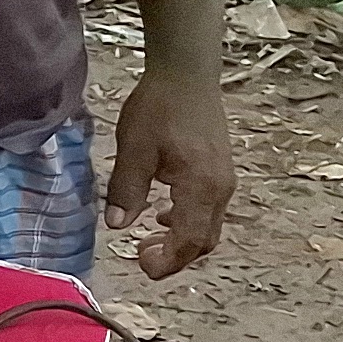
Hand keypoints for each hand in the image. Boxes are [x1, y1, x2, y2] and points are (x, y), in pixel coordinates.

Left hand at [109, 71, 232, 276]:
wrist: (187, 74)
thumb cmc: (159, 108)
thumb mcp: (133, 148)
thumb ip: (127, 188)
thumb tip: (117, 226)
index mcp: (201, 187)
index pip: (190, 240)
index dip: (168, 261)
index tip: (142, 267)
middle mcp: (220, 190)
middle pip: (204, 240)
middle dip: (176, 256)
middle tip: (143, 257)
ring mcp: (224, 180)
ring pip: (208, 226)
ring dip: (181, 239)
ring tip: (149, 239)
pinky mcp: (219, 170)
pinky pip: (208, 209)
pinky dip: (187, 220)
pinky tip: (163, 212)